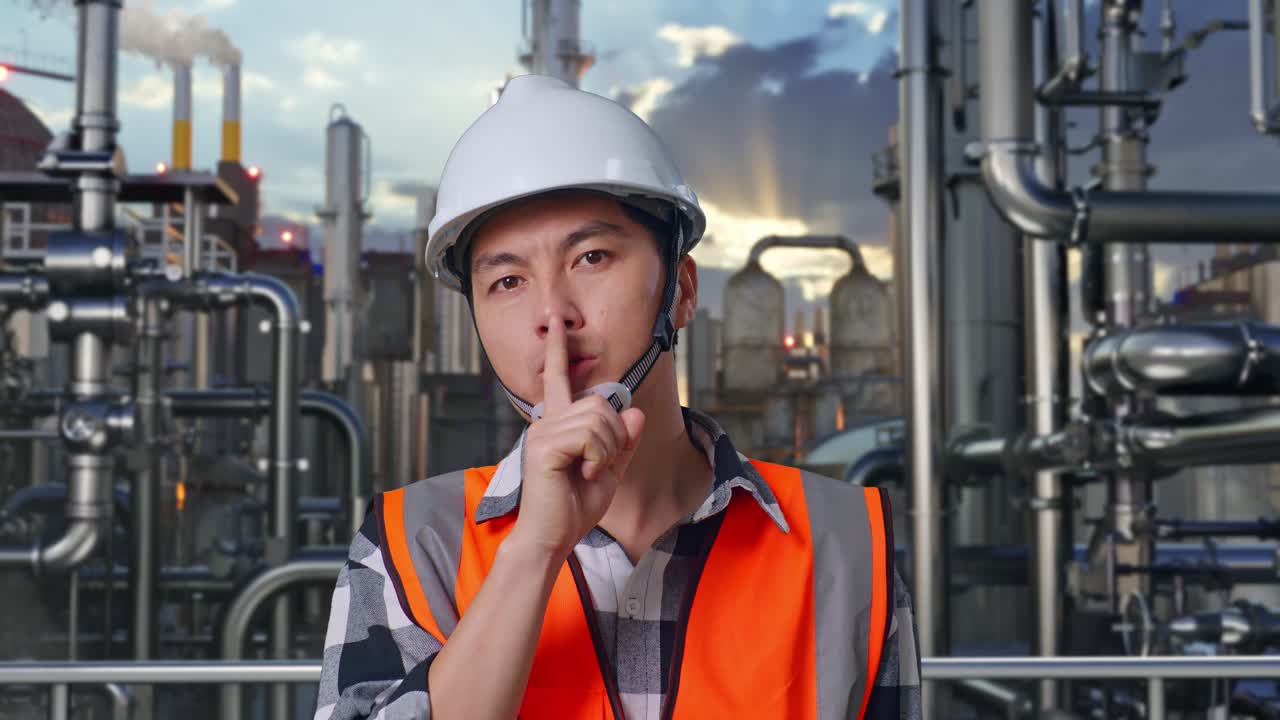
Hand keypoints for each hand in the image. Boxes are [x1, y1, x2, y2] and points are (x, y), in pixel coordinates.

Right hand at [507, 317, 645, 559]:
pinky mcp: (545, 446)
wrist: (552, 537)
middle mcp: (547, 421)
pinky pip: (590, 436)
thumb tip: (635, 413)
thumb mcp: (609, 471)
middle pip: (601, 403)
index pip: (558, 378)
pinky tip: (585, 473)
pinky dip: (599, 457)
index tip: (556, 321)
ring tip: (590, 471)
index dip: (559, 349)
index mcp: (558, 424)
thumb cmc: (574, 508)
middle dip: (615, 435)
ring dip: (608, 449)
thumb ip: (623, 442)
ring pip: (599, 418)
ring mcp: (543, 432)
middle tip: (600, 464)